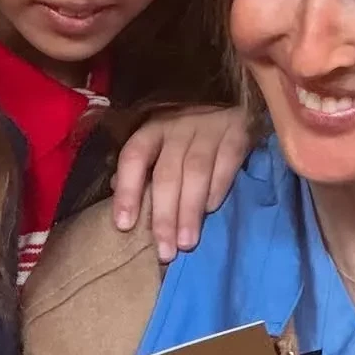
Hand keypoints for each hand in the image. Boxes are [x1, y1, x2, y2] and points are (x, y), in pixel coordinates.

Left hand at [112, 105, 249, 260]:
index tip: (124, 225)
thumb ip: (142, 165)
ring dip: (190, 211)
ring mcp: (208, 129)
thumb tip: (117, 190)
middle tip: (165, 251)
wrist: (233, 103)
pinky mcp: (237, 134)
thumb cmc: (188, 130)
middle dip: (164, 215)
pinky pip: (225, 165)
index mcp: (152, 129)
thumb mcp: (161, 139)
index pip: (133, 157)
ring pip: (195, 173)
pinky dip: (217, 191)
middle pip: (166, 174)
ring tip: (186, 243)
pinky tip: (211, 212)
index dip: (127, 191)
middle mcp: (177, 127)